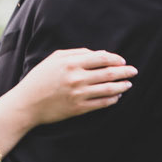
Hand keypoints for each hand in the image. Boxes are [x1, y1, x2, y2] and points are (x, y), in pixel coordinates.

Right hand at [18, 48, 134, 124]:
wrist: (26, 103)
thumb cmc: (40, 78)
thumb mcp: (54, 58)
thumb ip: (77, 53)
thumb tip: (99, 54)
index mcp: (71, 63)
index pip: (101, 58)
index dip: (115, 59)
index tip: (122, 61)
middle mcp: (77, 78)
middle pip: (108, 73)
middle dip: (124, 72)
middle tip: (134, 71)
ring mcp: (78, 94)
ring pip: (108, 89)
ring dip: (121, 86)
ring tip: (129, 84)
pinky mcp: (78, 109)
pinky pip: (101, 104)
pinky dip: (112, 100)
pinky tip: (117, 97)